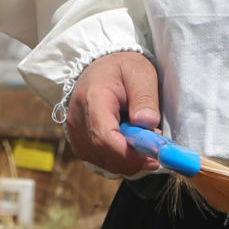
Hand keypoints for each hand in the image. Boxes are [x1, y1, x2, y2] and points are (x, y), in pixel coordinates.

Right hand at [61, 51, 160, 176]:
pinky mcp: (78, 141)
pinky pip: (98, 160)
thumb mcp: (140, 73)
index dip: (129, 154)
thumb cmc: (122, 68)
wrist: (99, 67)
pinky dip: (117, 159)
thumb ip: (145, 97)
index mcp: (92, 99)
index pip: (104, 137)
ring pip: (102, 161)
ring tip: (141, 141)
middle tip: (154, 152)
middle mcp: (77, 119)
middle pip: (103, 154)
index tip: (153, 157)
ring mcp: (75, 132)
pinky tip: (128, 145)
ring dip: (126, 160)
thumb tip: (148, 124)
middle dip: (132, 160)